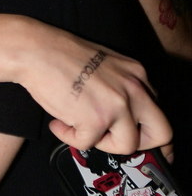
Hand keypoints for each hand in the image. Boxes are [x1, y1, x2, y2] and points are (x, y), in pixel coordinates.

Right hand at [15, 21, 171, 153]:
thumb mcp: (102, 63)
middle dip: (140, 143)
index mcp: (136, 73)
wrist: (35, 50)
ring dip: (100, 142)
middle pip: (161, 133)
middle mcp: (133, 88)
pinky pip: (87, 144)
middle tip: (115, 141)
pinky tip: (57, 122)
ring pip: (127, 145)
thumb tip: (119, 113)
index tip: (135, 135)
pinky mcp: (95, 120)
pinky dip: (69, 137)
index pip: (155, 108)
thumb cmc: (58, 53)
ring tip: (77, 127)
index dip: (141, 124)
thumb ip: (118, 85)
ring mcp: (117, 106)